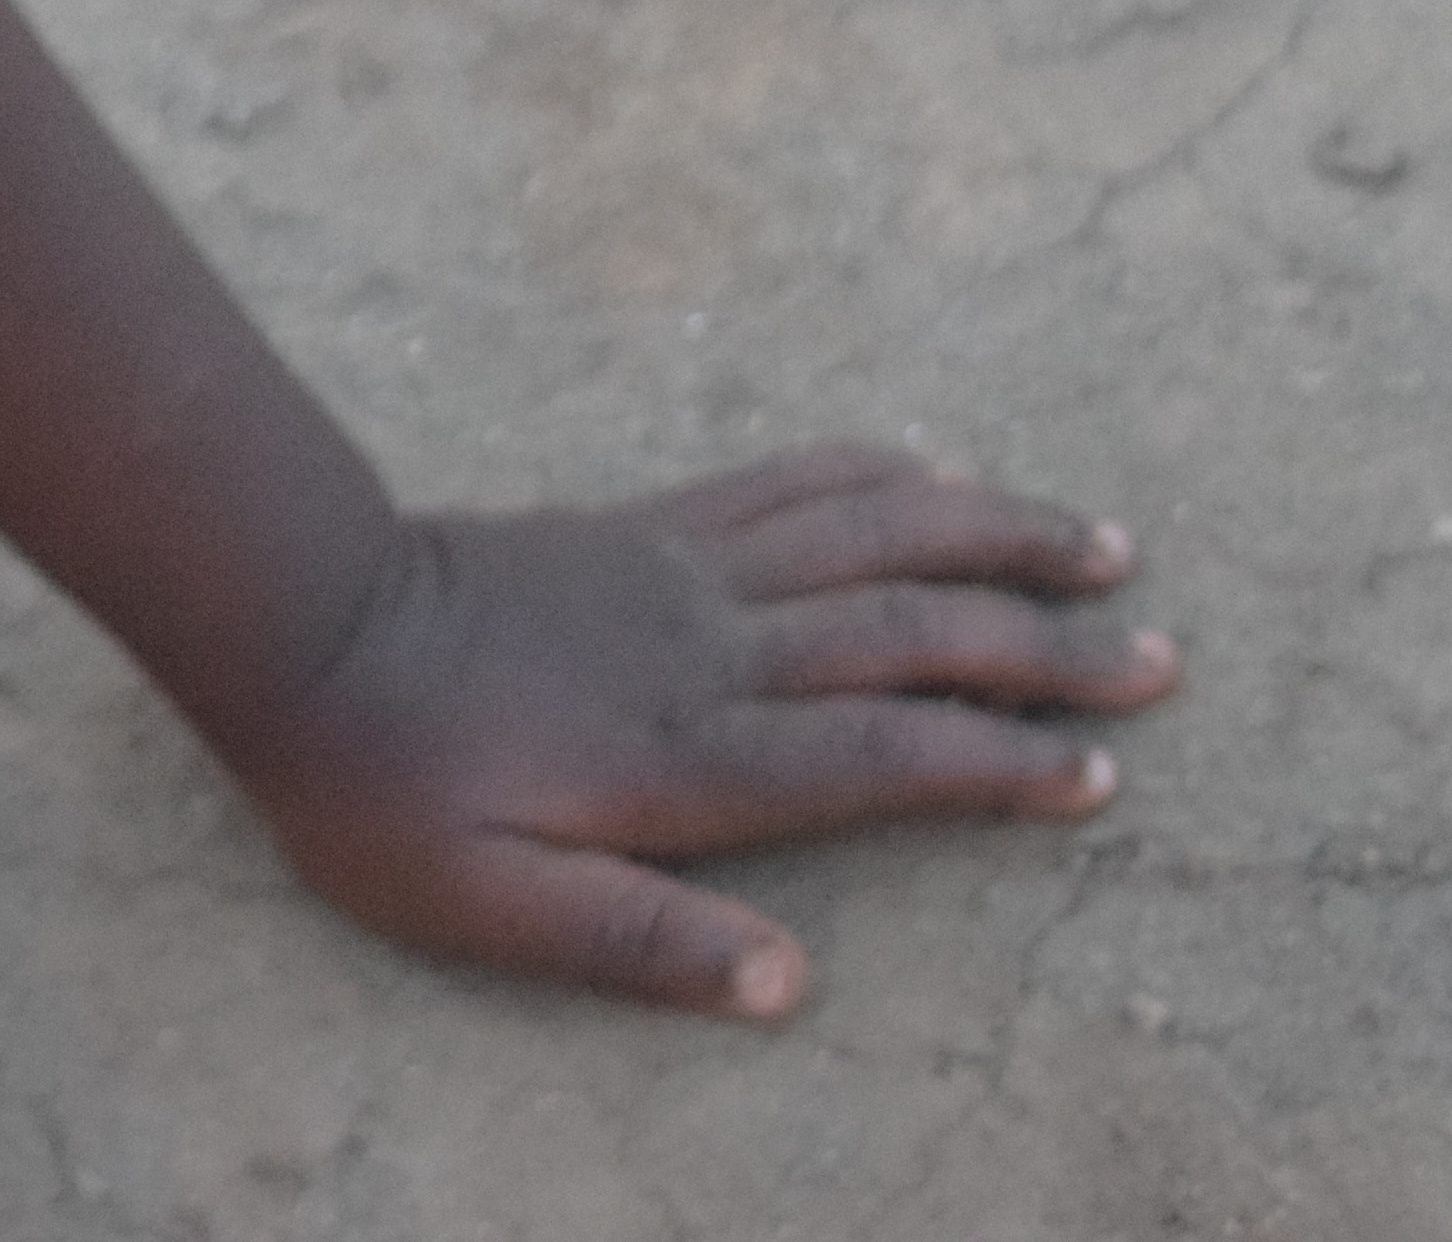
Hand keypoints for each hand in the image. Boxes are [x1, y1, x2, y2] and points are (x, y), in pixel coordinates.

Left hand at [227, 444, 1177, 1018]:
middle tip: (1161, 650)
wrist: (290, 621)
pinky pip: (778, 486)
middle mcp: (708, 649)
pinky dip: (869, 472)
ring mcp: (678, 572)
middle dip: (1044, 642)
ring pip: (867, 534)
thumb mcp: (483, 903)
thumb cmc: (378, 785)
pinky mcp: (640, 526)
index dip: (999, 764)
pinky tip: (929, 465)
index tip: (1101, 770)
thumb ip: (637, 943)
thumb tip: (789, 987)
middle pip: (911, 634)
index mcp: (690, 755)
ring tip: (1100, 536)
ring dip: (990, 533)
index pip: (884, 758)